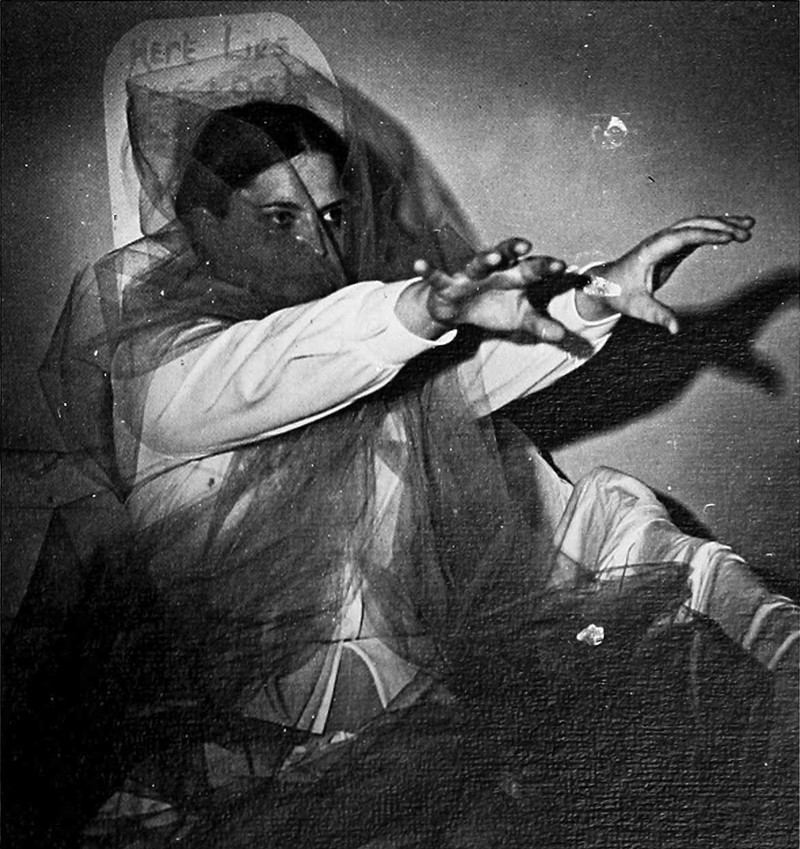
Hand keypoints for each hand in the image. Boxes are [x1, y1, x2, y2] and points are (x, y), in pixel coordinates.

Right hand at [397, 238, 572, 341]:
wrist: (458, 309)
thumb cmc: (493, 307)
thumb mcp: (519, 318)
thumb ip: (540, 324)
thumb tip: (562, 336)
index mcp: (513, 274)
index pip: (532, 268)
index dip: (545, 267)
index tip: (561, 267)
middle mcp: (493, 269)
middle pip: (505, 257)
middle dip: (514, 252)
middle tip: (527, 246)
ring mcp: (468, 274)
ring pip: (476, 263)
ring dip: (484, 259)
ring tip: (494, 256)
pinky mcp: (446, 283)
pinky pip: (436, 276)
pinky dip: (427, 270)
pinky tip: (418, 263)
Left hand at [579, 215, 754, 332]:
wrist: (606, 283)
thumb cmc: (619, 294)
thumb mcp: (638, 308)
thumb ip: (658, 316)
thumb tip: (676, 329)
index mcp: (649, 251)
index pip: (680, 237)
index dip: (705, 234)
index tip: (728, 237)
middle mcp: (659, 241)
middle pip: (692, 225)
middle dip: (720, 226)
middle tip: (746, 233)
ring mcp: (665, 241)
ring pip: (696, 225)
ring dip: (722, 224)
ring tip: (749, 227)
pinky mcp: (671, 246)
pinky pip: (696, 233)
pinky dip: (715, 231)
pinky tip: (734, 234)